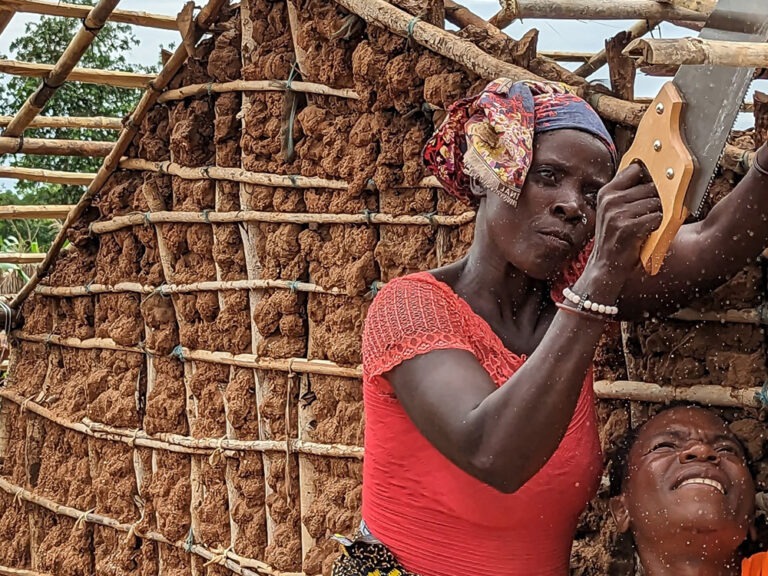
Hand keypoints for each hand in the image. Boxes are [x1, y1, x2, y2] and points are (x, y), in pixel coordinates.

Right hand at [588, 162, 662, 277]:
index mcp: (606, 192)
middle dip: (657, 199)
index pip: (636, 169)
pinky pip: (656, 218)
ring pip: (656, 202)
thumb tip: (654, 175)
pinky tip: (647, 234)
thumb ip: (627, 193)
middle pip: (651, 186)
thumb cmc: (616, 238)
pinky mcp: (627, 227)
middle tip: (650, 214)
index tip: (655, 184)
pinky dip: (657, 227)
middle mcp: (610, 200)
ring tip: (646, 226)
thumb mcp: (613, 211)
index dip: (650, 176)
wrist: (606, 267)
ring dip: (657, 215)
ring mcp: (617, 214)